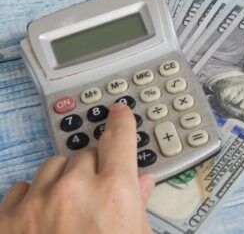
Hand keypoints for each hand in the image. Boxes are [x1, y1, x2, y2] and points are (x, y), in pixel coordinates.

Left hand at [0, 103, 155, 233]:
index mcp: (114, 192)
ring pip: (52, 166)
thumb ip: (138, 205)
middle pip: (85, 155)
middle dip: (93, 168)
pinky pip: (20, 188)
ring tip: (69, 205)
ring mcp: (37, 203)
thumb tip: (141, 184)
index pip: (118, 138)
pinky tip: (41, 215)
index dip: (120, 121)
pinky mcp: (8, 220)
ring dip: (62, 178)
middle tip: (97, 194)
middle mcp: (74, 190)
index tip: (118, 112)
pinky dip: (31, 198)